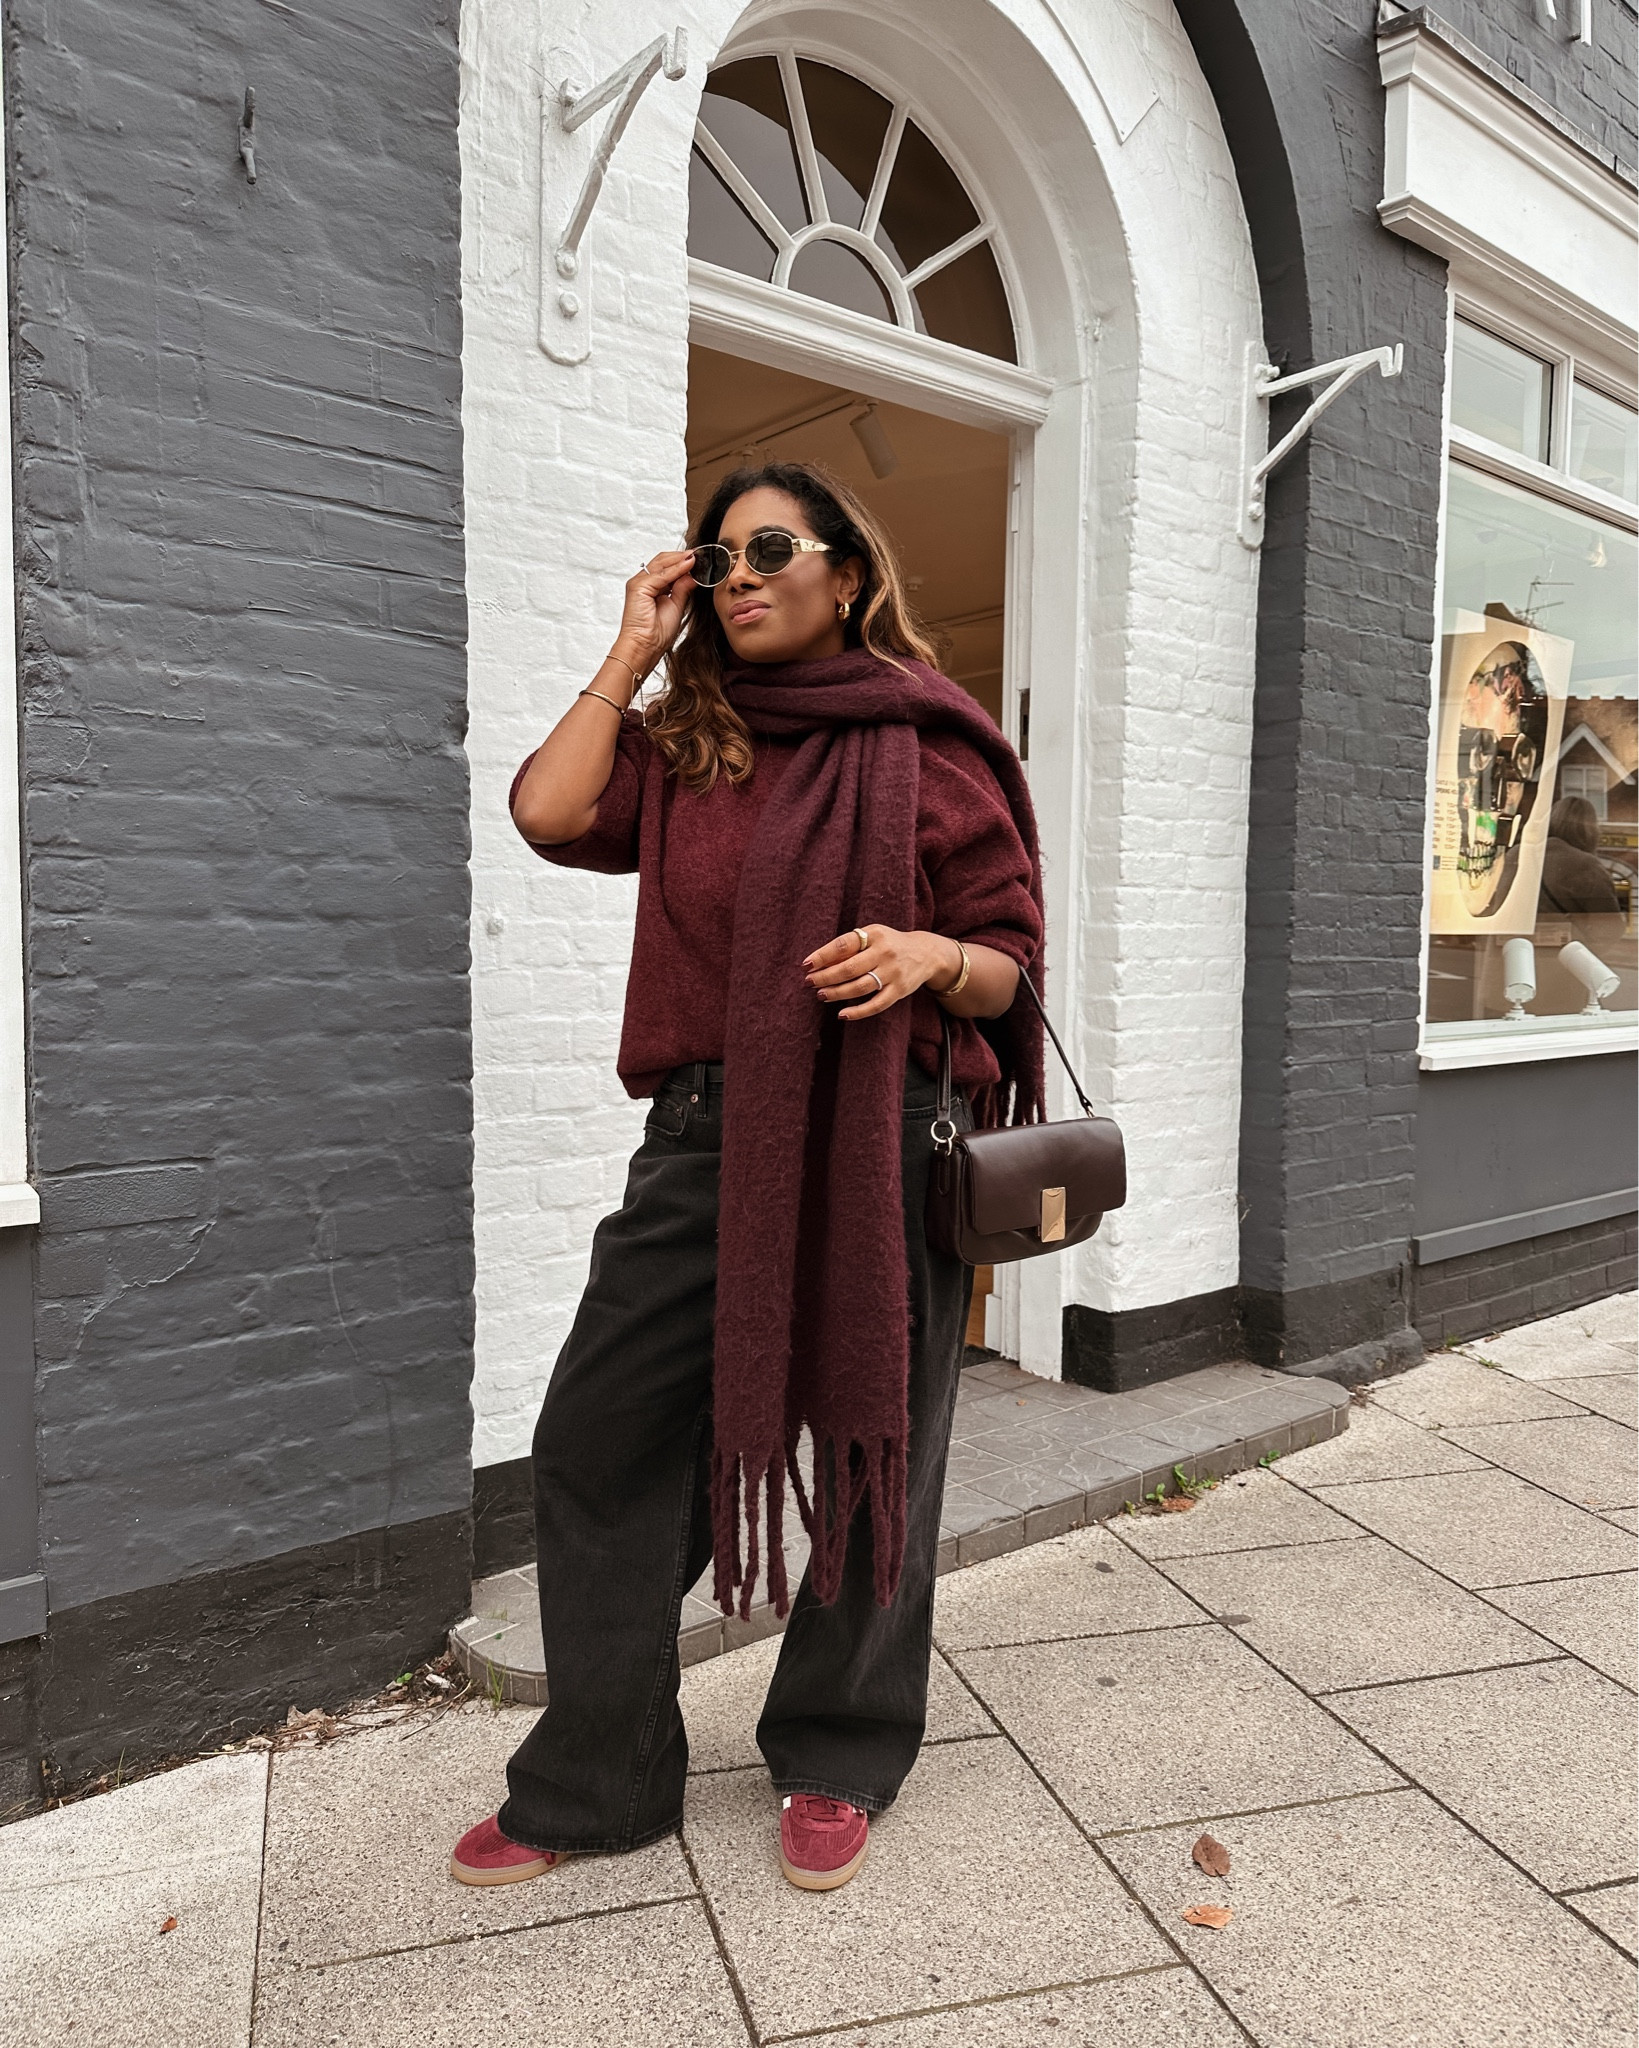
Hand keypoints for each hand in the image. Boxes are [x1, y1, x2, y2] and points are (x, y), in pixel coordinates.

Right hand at [611, 550, 696, 676]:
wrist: (645, 647)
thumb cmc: (657, 633)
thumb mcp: (677, 605)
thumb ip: (683, 589)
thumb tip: (693, 575)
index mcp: (650, 587)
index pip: (667, 566)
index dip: (683, 561)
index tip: (701, 559)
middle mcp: (643, 582)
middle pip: (663, 561)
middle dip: (682, 556)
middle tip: (701, 554)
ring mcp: (639, 583)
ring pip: (661, 563)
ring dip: (680, 559)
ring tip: (697, 557)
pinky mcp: (638, 587)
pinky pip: (661, 574)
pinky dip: (676, 569)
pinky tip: (689, 565)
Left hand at [803, 925, 963, 1020]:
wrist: (927, 953)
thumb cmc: (889, 944)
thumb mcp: (873, 936)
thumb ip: (850, 947)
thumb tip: (820, 963)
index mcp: (874, 935)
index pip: (843, 945)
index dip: (822, 956)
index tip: (806, 965)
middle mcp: (884, 952)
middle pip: (849, 968)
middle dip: (825, 977)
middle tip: (809, 983)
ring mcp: (893, 973)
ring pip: (860, 987)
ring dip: (837, 993)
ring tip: (821, 995)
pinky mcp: (900, 990)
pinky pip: (877, 1004)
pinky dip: (858, 1012)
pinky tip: (842, 1015)